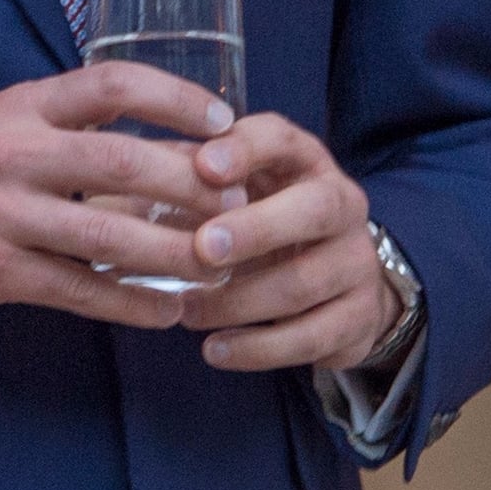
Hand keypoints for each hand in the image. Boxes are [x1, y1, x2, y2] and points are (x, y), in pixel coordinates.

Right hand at [0, 63, 237, 326]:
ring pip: (105, 233)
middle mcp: (16, 153)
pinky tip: (167, 311)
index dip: (174, 97)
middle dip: (188, 182)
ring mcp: (3, 215)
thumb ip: (71, 122)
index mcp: (25, 106)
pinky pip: (77, 289)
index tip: (223, 118)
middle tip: (238, 199)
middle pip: (120, 162)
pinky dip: (128, 303)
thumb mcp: (4, 118)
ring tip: (222, 261)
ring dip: (172, 250)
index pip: (112, 84)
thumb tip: (163, 133)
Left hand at [177, 114, 401, 373]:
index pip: (283, 140)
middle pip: (314, 208)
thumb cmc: (270, 224)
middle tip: (203, 248)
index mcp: (307, 162)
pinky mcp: (359, 317)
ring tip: (187, 312)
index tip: (204, 166)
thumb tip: (131, 186)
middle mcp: (343, 204)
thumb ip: (195, 186)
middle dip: (257, 228)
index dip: (247, 149)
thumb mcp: (242, 194)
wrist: (340, 280)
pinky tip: (215, 350)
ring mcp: (357, 262)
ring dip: (238, 301)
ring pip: (303, 283)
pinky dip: (257, 349)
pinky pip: (309, 337)